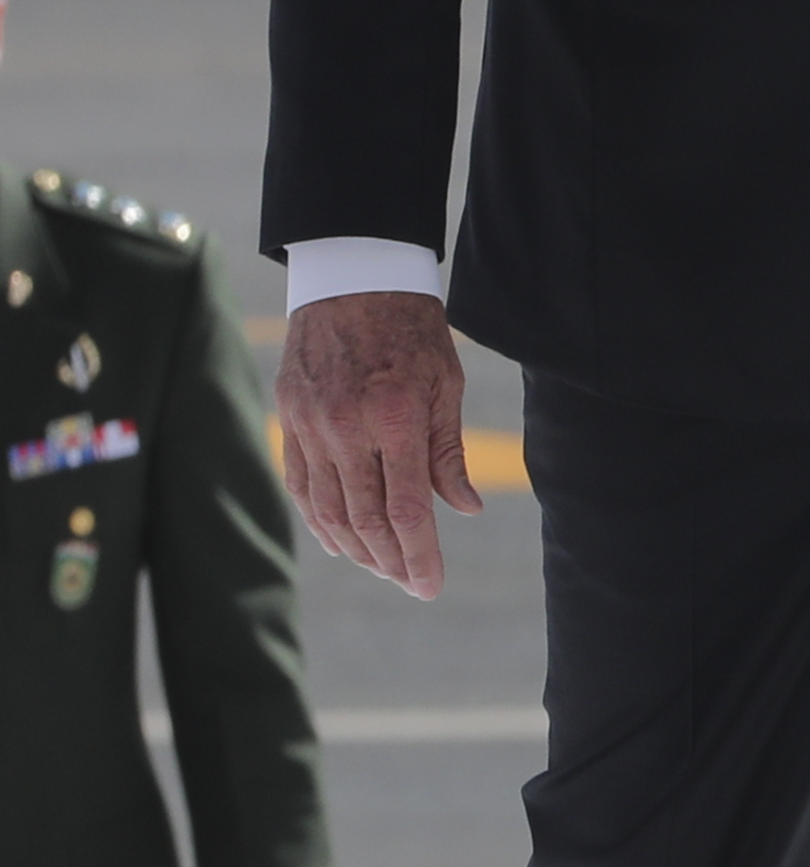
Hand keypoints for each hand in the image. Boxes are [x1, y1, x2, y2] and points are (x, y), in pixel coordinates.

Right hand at [275, 291, 479, 599]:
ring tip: (381, 567)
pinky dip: (319, 520)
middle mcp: (345, 428)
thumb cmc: (412, 329)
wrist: (352, 279)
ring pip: (327, 509)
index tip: (430, 586)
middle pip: (363, 518)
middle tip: (410, 583)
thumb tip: (464, 509)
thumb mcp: (446, 383)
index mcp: (393, 418)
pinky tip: (338, 541)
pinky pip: (301, 485)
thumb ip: (447, 451)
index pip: (404, 509)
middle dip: (388, 560)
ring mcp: (309, 426)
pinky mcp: (288, 420)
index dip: (417, 554)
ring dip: (354, 548)